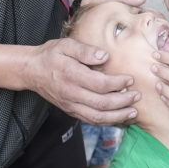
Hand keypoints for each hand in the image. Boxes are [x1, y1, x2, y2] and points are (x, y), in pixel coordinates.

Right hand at [24, 37, 139, 124]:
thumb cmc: (51, 55)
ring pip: (97, 117)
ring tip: (133, 112)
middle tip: (137, 96)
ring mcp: (70, 105)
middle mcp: (71, 94)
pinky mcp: (70, 111)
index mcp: (72, 75)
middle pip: (102, 103)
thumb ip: (85, 50)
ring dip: (117, 116)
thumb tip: (105, 56)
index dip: (118, 83)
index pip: (100, 84)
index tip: (130, 80)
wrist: (31, 71)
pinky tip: (118, 118)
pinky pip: (90, 120)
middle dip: (123, 101)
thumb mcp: (66, 45)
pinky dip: (106, 122)